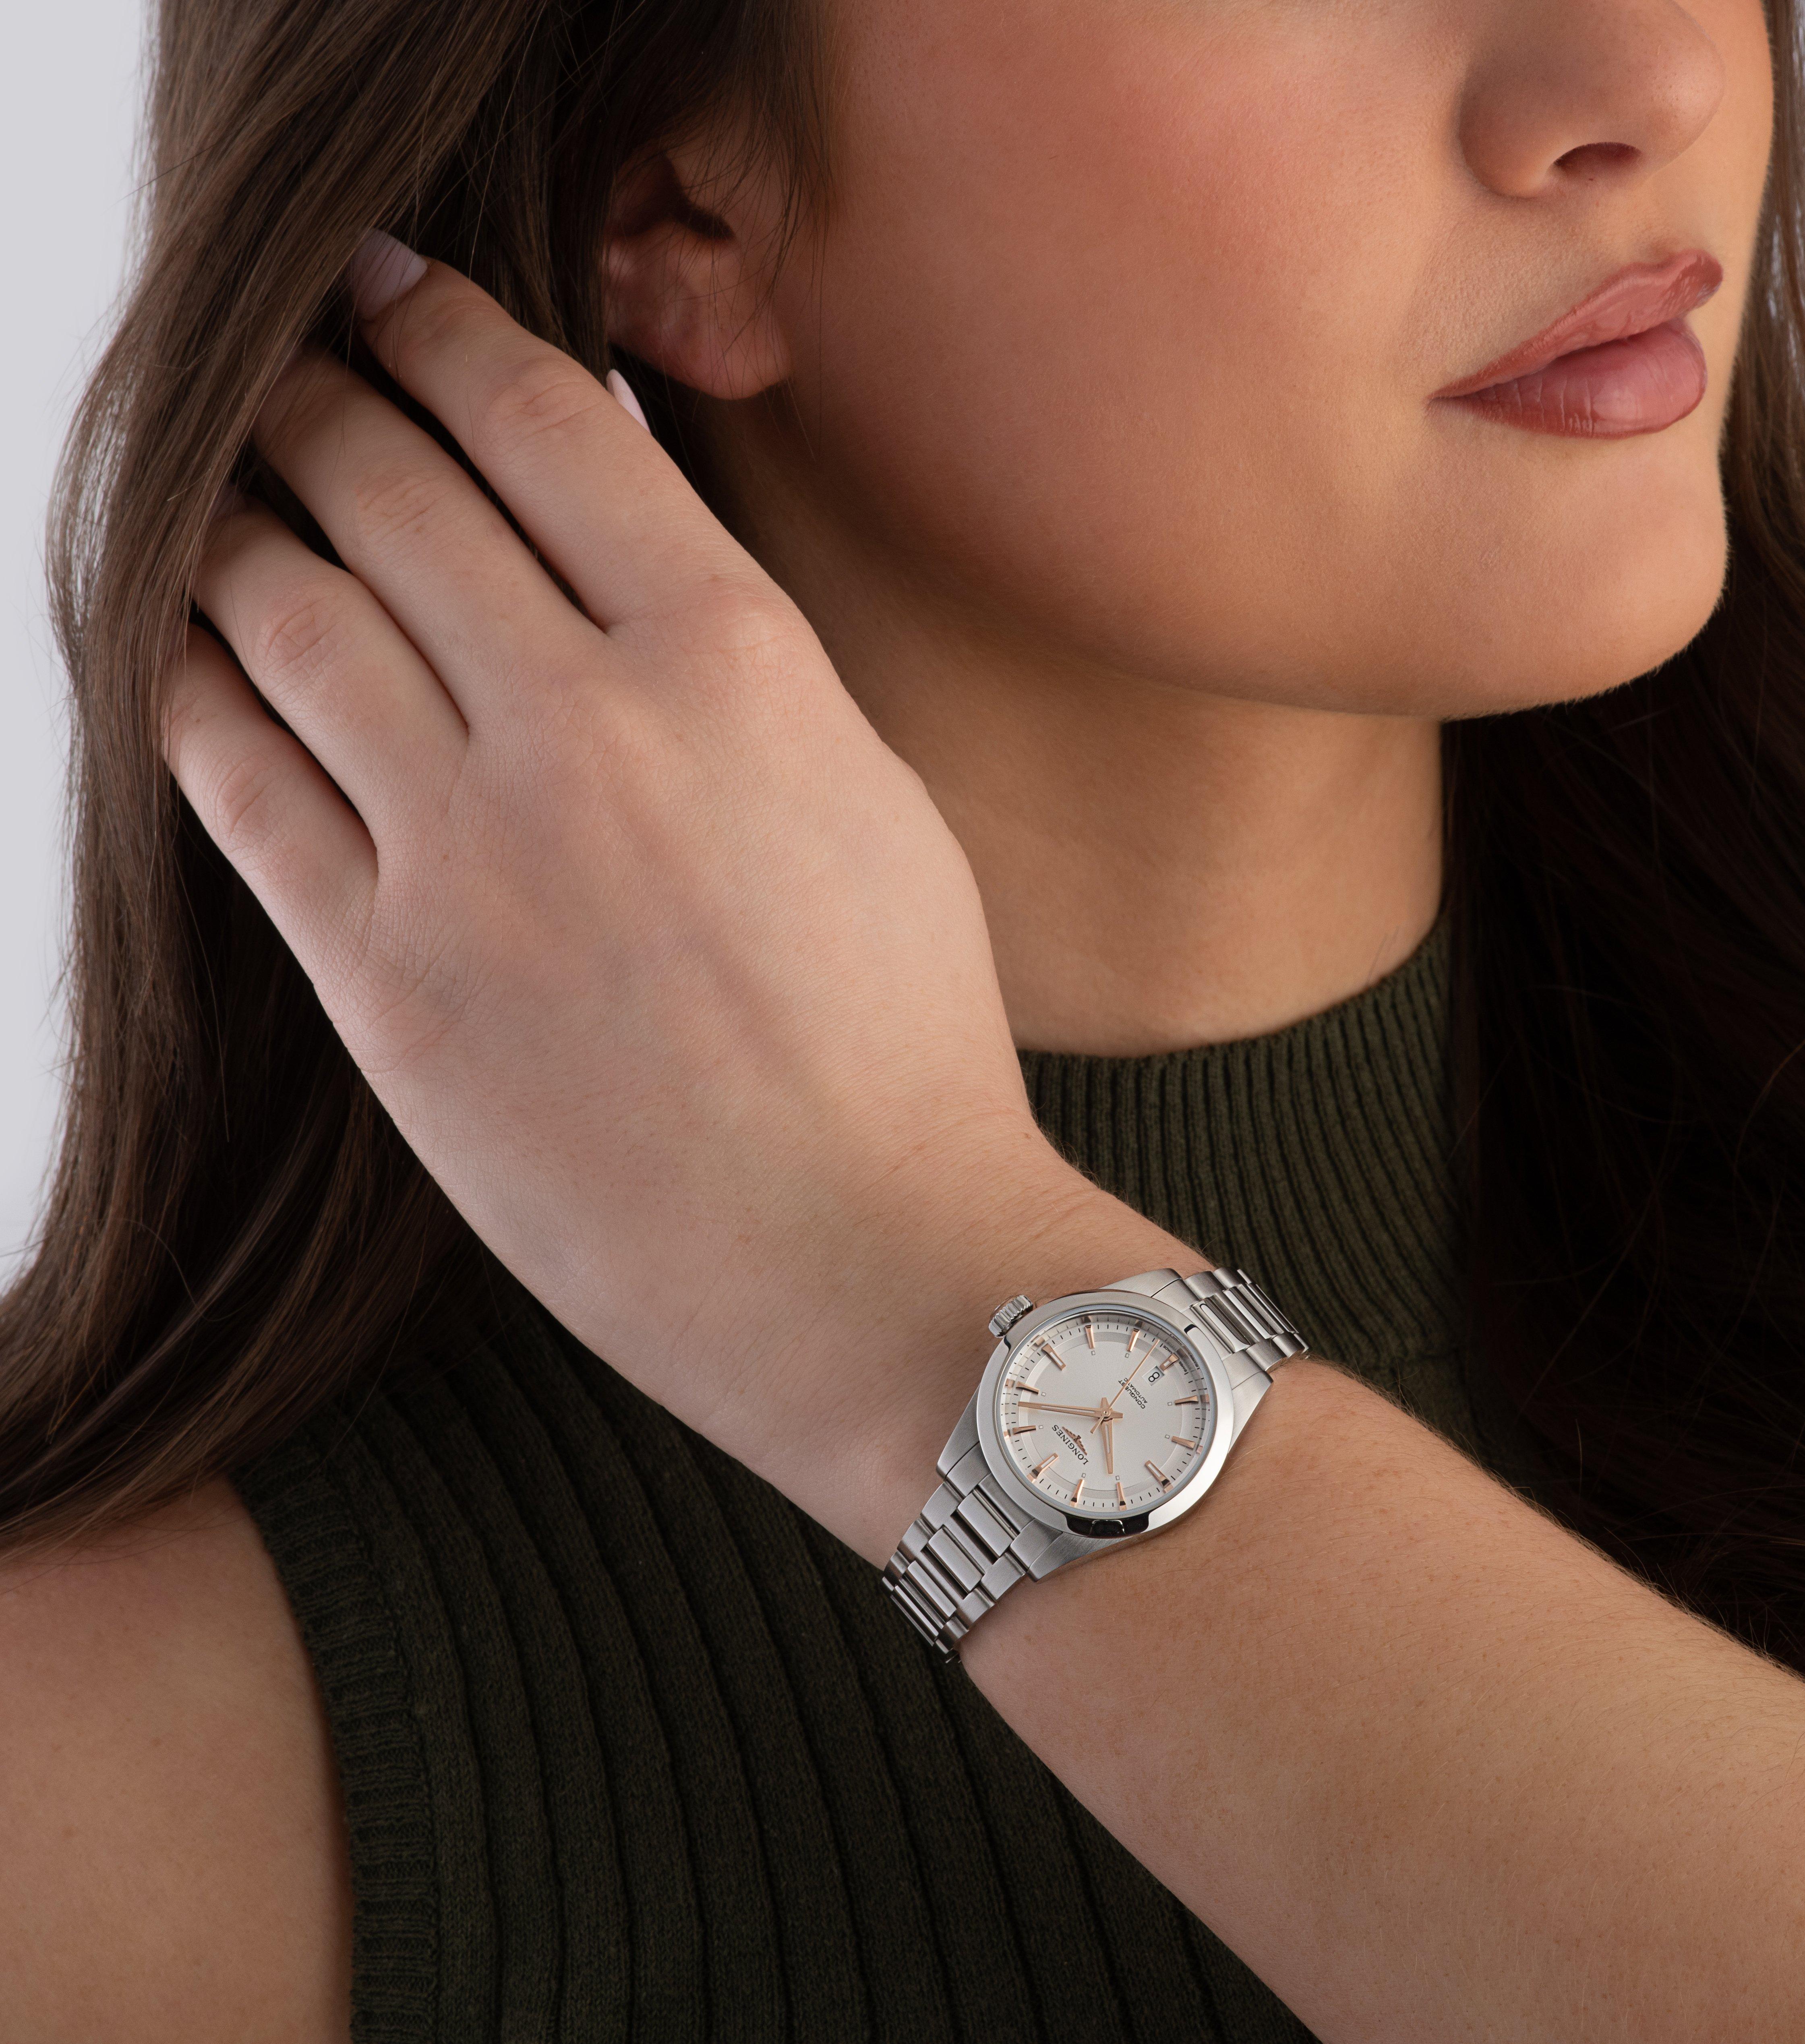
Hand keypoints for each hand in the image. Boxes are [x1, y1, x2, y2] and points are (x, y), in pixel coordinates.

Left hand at [163, 241, 1152, 1556]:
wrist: (870, 1263)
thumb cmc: (901, 1047)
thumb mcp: (869, 800)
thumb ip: (739, 664)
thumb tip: (614, 557)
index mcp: (735, 665)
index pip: (541, 421)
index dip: (438, 327)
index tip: (390, 292)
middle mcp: (586, 728)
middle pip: (389, 488)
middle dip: (317, 401)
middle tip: (285, 376)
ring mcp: (466, 855)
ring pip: (283, 611)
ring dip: (230, 524)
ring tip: (215, 497)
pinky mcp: (382, 982)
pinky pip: (236, 782)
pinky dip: (188, 691)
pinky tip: (175, 650)